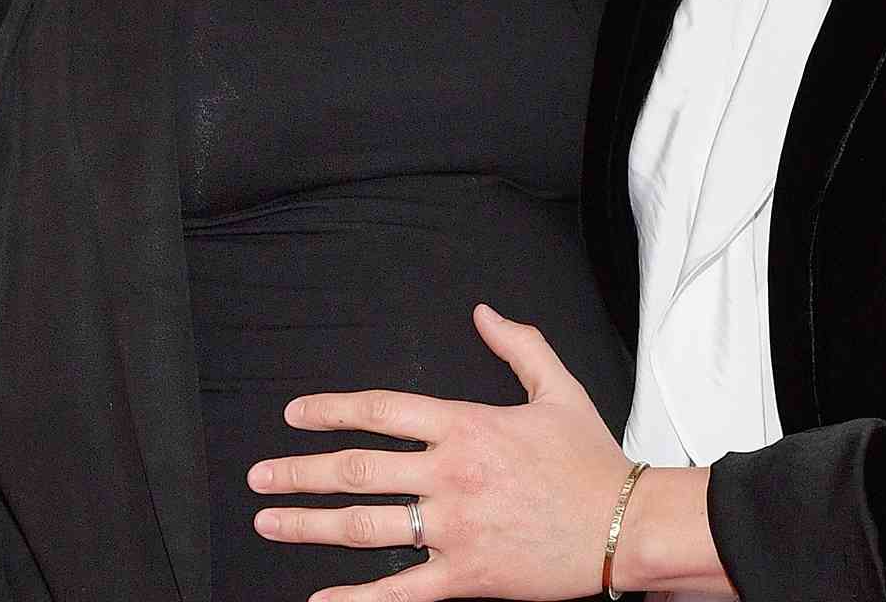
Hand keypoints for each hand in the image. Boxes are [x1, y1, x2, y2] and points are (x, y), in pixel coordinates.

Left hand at [248, 303, 631, 601]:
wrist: (626, 525)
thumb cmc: (592, 460)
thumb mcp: (559, 389)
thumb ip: (519, 346)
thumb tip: (483, 312)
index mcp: (466, 426)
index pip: (382, 410)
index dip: (331, 411)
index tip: (296, 415)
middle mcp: (451, 475)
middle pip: (359, 469)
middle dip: (300, 471)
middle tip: (259, 474)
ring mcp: (454, 529)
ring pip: (365, 527)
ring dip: (308, 524)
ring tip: (268, 521)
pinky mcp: (465, 576)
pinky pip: (399, 591)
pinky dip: (354, 599)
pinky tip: (319, 598)